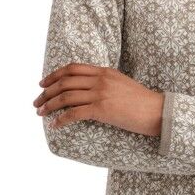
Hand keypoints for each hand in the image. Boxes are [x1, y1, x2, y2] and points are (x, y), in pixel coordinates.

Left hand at [33, 63, 163, 136]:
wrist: (157, 111)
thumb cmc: (142, 102)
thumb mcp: (122, 84)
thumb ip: (105, 82)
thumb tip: (87, 89)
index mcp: (105, 71)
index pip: (72, 68)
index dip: (54, 75)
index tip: (43, 83)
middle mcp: (101, 80)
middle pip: (65, 81)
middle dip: (46, 92)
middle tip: (37, 102)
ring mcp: (101, 94)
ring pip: (66, 97)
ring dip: (50, 105)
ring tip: (41, 113)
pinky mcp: (102, 109)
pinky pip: (74, 113)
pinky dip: (61, 120)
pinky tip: (55, 126)